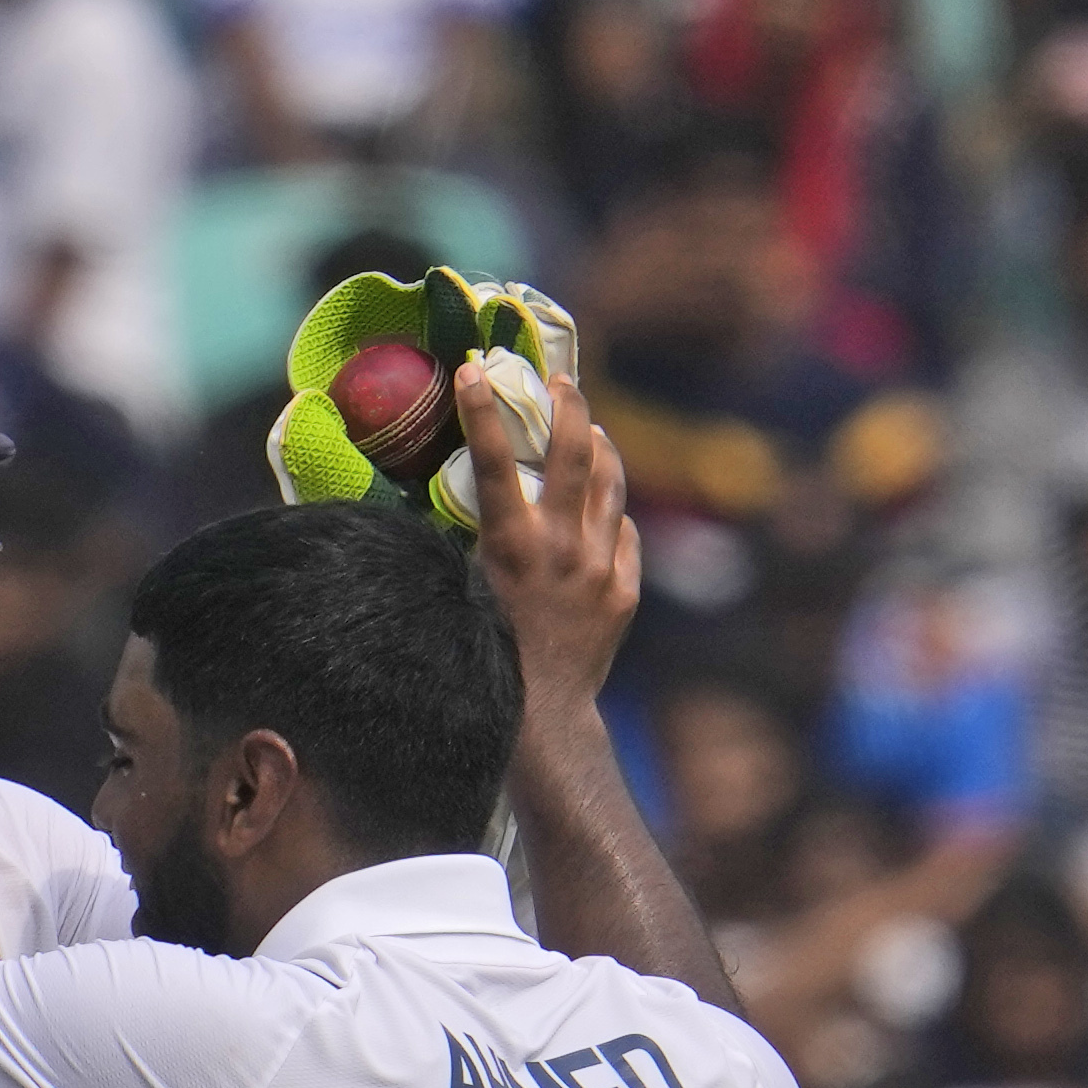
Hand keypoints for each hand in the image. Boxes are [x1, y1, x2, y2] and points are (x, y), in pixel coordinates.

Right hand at [463, 353, 642, 718]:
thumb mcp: (466, 595)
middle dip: (566, 405)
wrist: (542, 719)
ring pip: (609, 483)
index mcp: (510, 546)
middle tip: (560, 381)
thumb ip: (477, 543)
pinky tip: (600, 514)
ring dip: (598, 449)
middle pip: (573, 452)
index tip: (473, 368)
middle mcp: (560, 547)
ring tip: (590, 430)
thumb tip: (476, 500)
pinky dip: (608, 517)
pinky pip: (621, 535)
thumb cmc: (488, 661)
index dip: (481, 408)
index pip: (492, 460)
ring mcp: (598, 566)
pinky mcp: (622, 590)